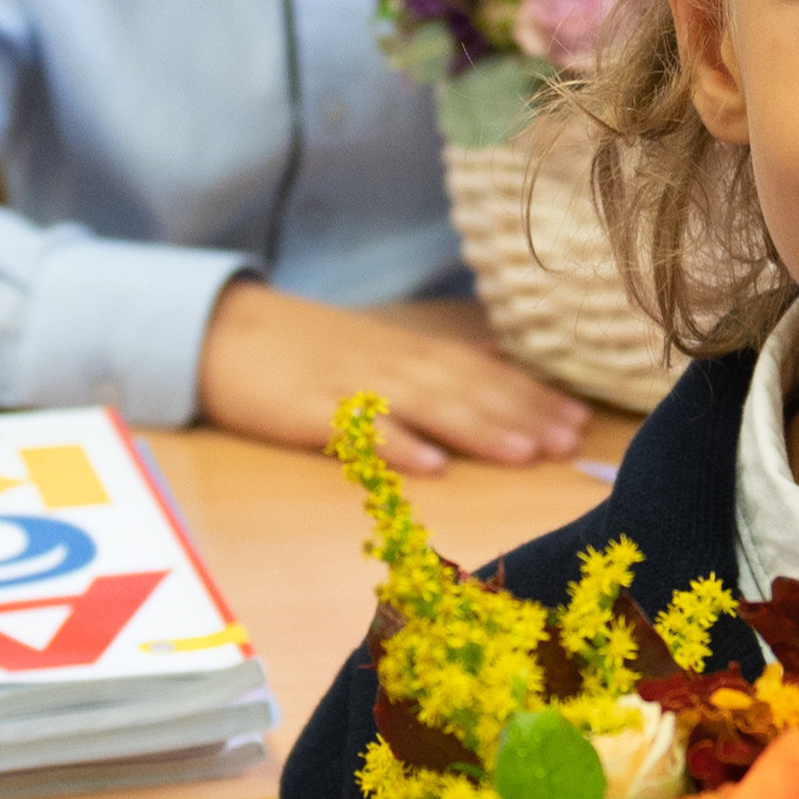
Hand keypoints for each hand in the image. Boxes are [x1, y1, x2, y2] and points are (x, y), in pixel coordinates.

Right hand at [198, 280, 589, 470]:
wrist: (220, 331)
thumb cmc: (307, 348)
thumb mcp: (379, 348)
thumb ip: (435, 362)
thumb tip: (497, 367)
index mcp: (411, 352)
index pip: (485, 371)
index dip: (533, 395)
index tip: (579, 420)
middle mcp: (393, 364)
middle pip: (468, 388)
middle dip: (524, 415)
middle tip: (571, 441)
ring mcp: (353, 385)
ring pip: (428, 406)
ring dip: (480, 428)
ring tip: (526, 453)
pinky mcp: (311, 410)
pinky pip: (360, 431)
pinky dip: (398, 446)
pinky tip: (433, 468)